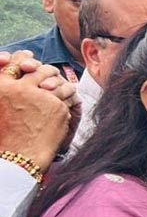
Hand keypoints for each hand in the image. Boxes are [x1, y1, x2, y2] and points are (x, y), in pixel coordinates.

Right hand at [0, 50, 74, 171]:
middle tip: (50, 73)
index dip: (22, 57)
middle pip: (38, 67)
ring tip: (62, 87)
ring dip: (59, 81)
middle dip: (45, 69)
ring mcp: (39, 95)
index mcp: (0, 87)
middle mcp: (18, 87)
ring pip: (54, 78)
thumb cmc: (6, 137)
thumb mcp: (0, 109)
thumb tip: (8, 68)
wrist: (19, 158)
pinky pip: (67, 93)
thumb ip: (6, 90)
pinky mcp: (56, 106)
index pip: (13, 62)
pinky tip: (70, 100)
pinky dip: (68, 95)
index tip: (29, 57)